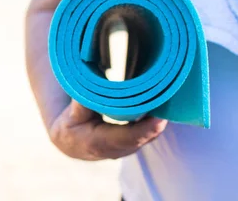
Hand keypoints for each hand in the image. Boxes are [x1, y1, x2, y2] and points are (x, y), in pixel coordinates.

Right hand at [49, 100, 166, 160]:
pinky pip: (146, 135)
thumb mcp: (71, 114)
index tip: (159, 118)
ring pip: (146, 138)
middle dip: (156, 123)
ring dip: (156, 122)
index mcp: (97, 143)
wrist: (69, 143)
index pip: (126, 138)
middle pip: (141, 138)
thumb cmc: (70, 125)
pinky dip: (153, 123)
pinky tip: (159, 108)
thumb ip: (82, 102)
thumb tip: (90, 86)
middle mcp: (114, 150)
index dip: (145, 129)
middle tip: (168, 101)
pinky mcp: (131, 146)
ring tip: (166, 101)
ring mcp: (124, 150)